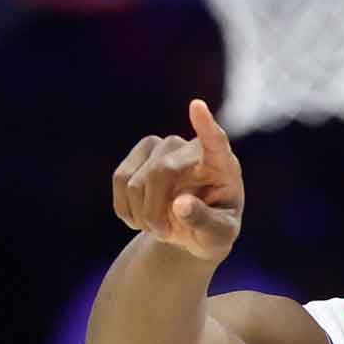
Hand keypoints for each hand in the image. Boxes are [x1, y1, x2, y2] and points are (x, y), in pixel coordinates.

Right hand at [111, 98, 242, 261]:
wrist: (190, 231)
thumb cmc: (212, 232)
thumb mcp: (217, 237)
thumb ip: (204, 222)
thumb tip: (180, 205)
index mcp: (223, 166)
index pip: (215, 142)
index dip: (206, 126)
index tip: (198, 107)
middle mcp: (192, 148)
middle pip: (160, 172)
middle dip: (154, 212)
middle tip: (164, 235)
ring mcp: (164, 146)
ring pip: (134, 180)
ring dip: (141, 215)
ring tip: (159, 227)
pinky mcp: (140, 153)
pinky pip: (120, 180)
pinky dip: (126, 209)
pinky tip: (141, 218)